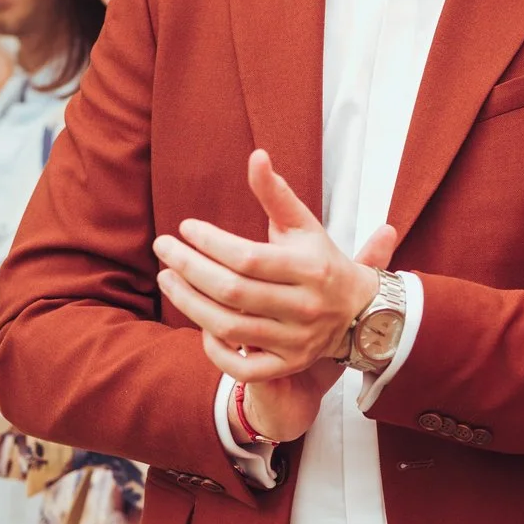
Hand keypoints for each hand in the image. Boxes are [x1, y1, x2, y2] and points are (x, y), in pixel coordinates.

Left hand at [153, 150, 389, 383]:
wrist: (359, 313)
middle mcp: (305, 307)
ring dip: (190, 304)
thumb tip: (256, 156)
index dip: (210, 243)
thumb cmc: (321, 262)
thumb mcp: (304, 225)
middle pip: (234, 292)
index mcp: (310, 269)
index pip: (249, 258)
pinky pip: (245, 368)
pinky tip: (199, 324)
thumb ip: (276, 193)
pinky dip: (216, 350)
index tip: (185, 228)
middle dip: (190, 269)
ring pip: (231, 329)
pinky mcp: (288, 365)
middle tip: (163, 249)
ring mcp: (296, 341)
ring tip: (167, 279)